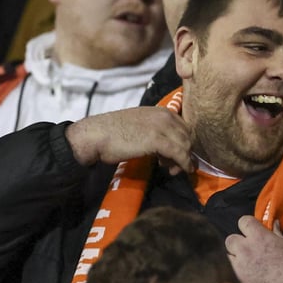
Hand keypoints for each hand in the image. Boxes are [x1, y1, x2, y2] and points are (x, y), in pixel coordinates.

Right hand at [65, 107, 193, 174]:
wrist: (95, 136)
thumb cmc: (112, 133)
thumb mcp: (140, 126)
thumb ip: (156, 132)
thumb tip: (166, 148)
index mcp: (161, 111)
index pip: (184, 127)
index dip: (184, 142)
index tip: (177, 155)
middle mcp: (164, 115)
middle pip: (187, 136)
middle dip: (185, 152)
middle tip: (174, 166)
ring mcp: (162, 127)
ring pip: (186, 145)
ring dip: (184, 160)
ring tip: (172, 170)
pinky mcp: (157, 140)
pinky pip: (180, 153)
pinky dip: (185, 163)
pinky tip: (184, 171)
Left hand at [225, 216, 282, 282]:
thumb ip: (276, 234)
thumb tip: (273, 224)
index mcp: (259, 237)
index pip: (243, 221)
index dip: (247, 226)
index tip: (251, 231)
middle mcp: (246, 250)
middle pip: (230, 240)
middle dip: (238, 244)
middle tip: (248, 250)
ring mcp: (240, 268)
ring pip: (227, 258)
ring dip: (235, 260)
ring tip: (248, 266)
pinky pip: (231, 275)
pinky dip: (237, 276)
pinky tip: (248, 279)